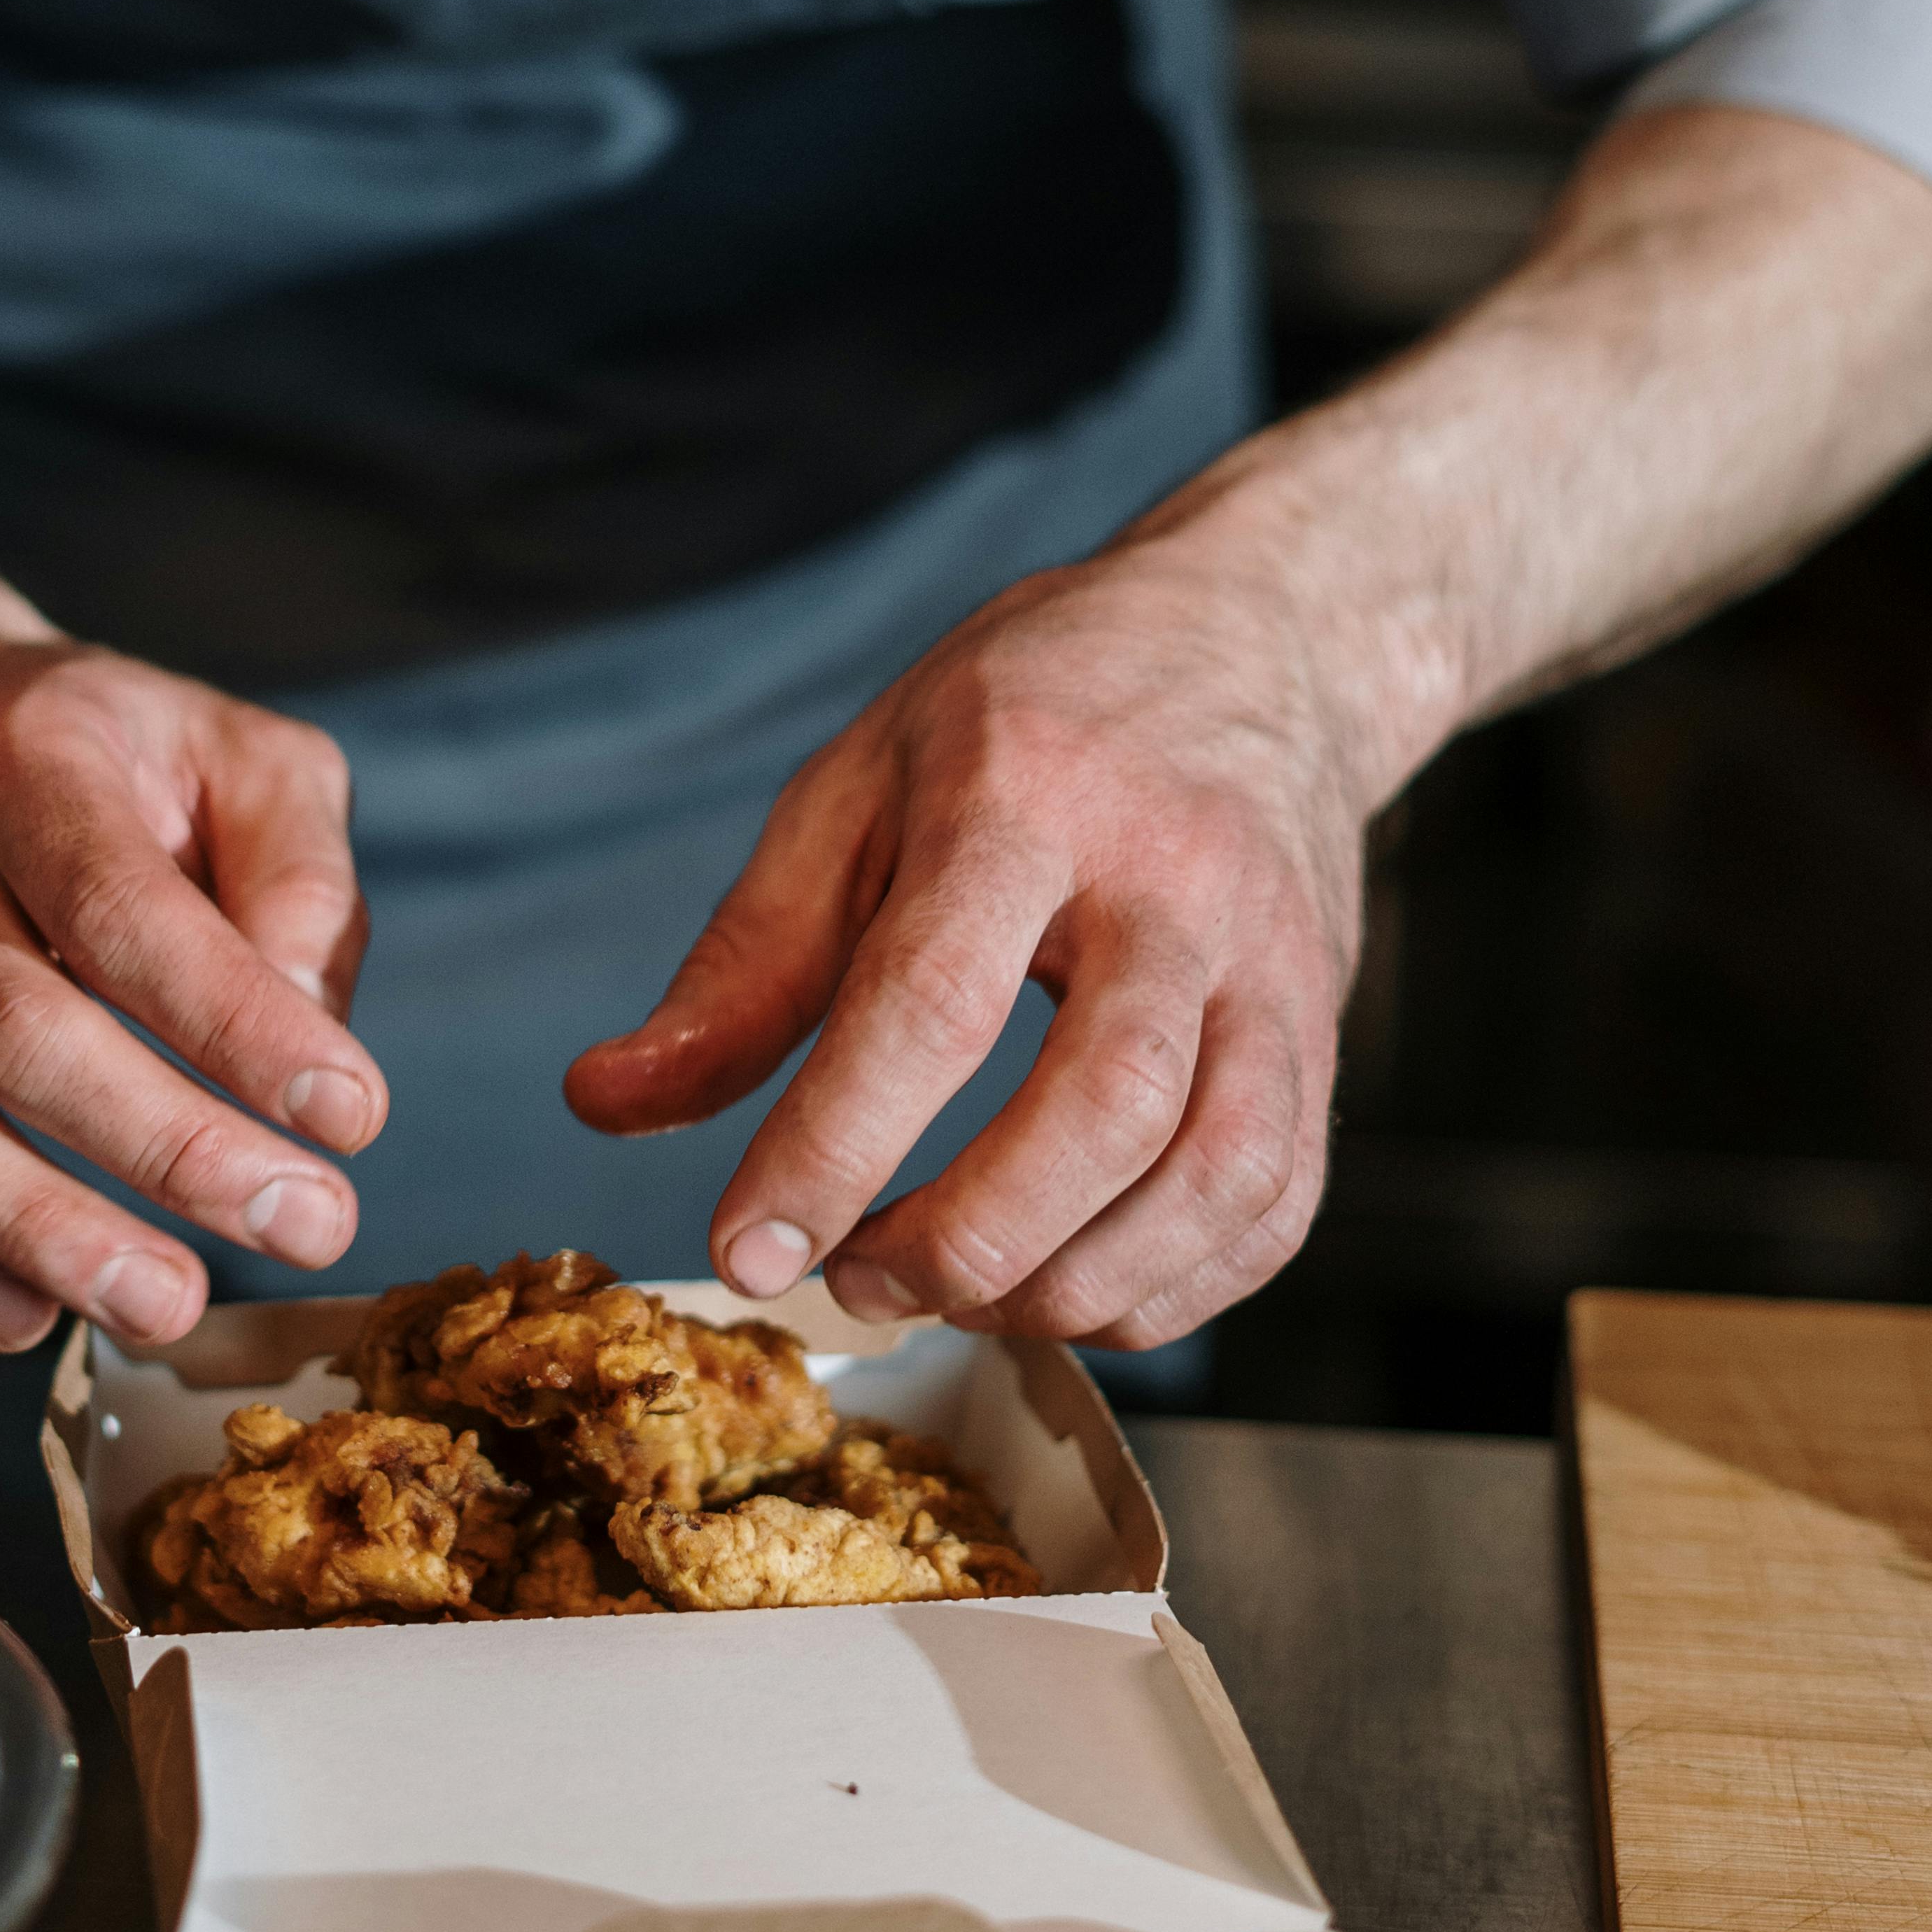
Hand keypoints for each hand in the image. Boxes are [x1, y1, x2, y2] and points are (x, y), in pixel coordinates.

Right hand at [0, 640, 384, 1354]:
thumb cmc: (120, 766)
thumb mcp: (246, 756)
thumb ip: (298, 872)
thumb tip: (306, 1026)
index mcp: (27, 766)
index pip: (122, 909)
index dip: (236, 1023)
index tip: (349, 1112)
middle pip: (19, 1032)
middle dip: (170, 1149)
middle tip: (307, 1225)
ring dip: (44, 1231)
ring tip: (170, 1303)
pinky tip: (27, 1315)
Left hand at [563, 531, 1369, 1348]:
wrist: (1259, 639)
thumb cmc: (1033, 716)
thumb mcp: (859, 788)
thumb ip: (742, 963)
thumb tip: (606, 1103)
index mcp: (1029, 794)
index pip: (933, 998)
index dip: (834, 1146)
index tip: (747, 1251)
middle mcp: (1176, 882)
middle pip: (1102, 1107)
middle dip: (965, 1240)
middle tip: (855, 1279)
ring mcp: (1276, 962)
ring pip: (1214, 1173)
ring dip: (1071, 1283)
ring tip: (955, 1292)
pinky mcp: (1325, 1031)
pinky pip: (1275, 1203)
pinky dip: (1170, 1287)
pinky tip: (1065, 1284)